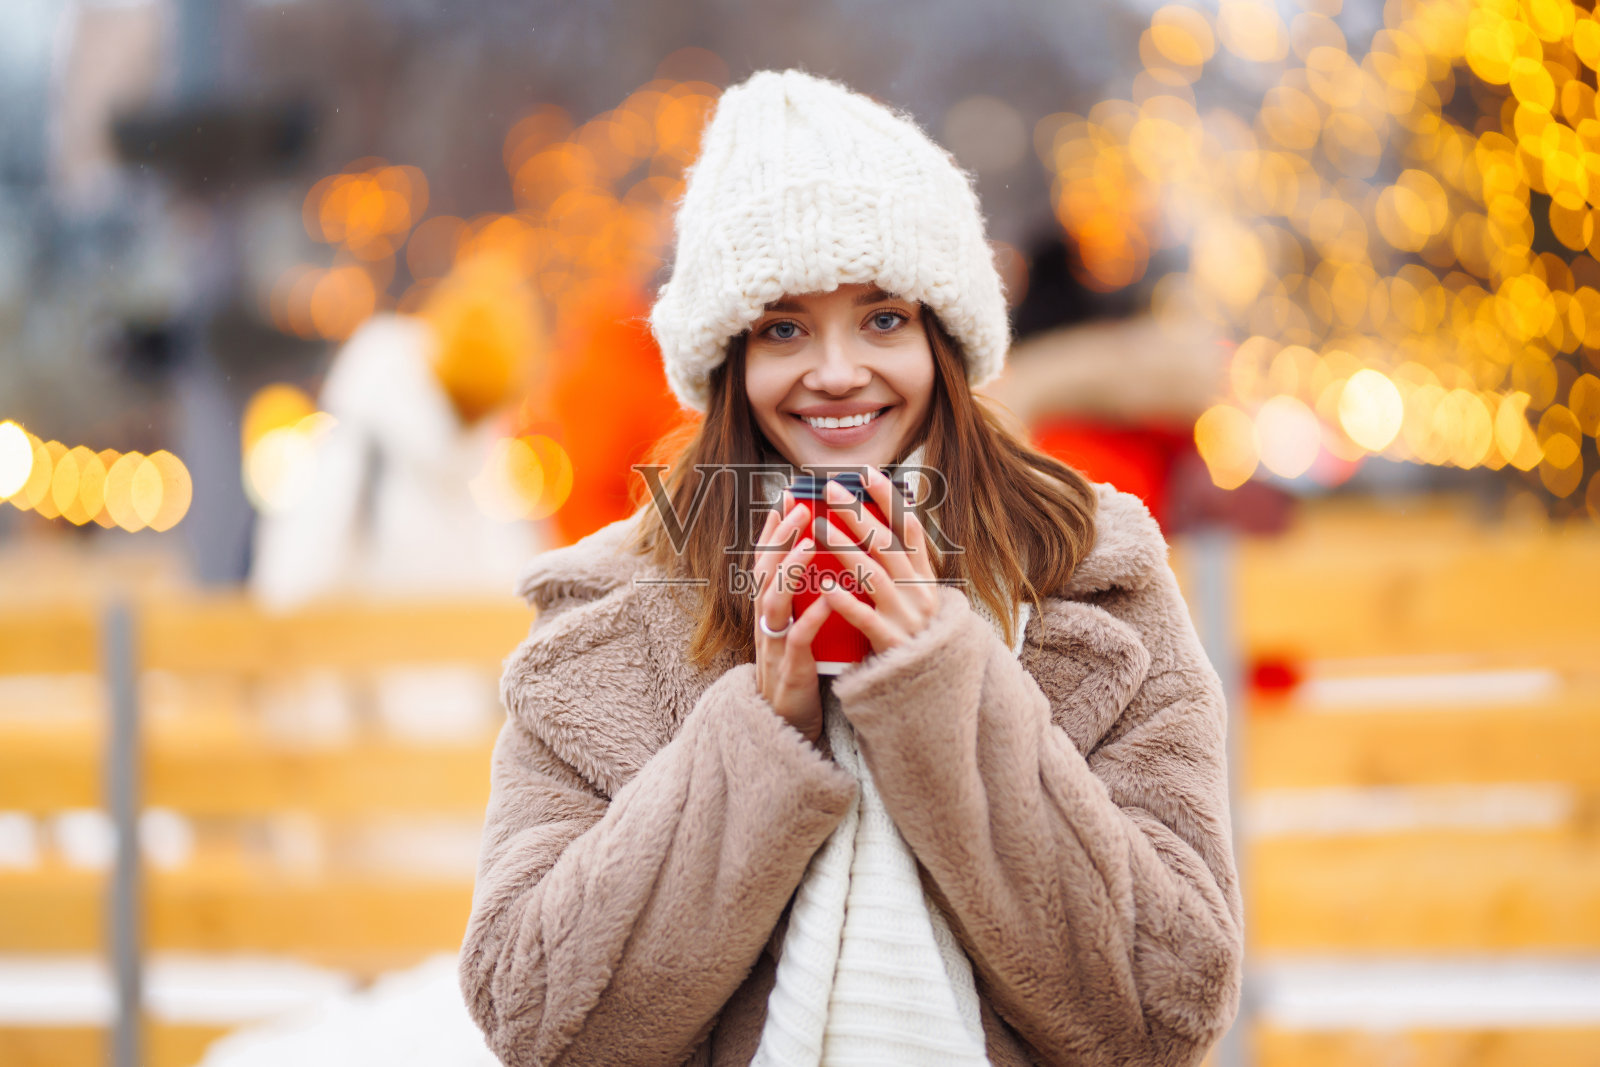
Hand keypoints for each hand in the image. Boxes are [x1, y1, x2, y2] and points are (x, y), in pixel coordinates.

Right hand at [750, 491, 834, 744]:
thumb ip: (803, 598)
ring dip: (791, 569)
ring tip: (810, 544)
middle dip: (782, 537)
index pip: (766, 560)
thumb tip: (821, 561)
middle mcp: (765, 621)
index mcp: (769, 610)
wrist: (786, 724)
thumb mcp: (796, 628)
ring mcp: (774, 644)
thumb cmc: (798, 670)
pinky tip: (828, 601)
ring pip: (774, 599)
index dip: (774, 528)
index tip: (788, 496)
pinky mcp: (789, 669)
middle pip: (765, 571)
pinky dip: (812, 618)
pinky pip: (797, 640)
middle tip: (801, 508)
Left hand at [815, 469, 940, 655]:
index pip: (909, 529)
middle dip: (858, 513)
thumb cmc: (916, 637)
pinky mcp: (892, 644)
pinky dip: (846, 602)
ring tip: (818, 528)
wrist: (932, 689)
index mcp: (924, 579)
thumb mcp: (917, 597)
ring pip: (874, 576)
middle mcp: (919, 593)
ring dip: (845, 549)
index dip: (889, 500)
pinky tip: (825, 587)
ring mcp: (907, 618)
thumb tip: (887, 521)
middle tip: (831, 489)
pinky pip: (867, 620)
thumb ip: (904, 564)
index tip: (866, 474)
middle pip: (887, 545)